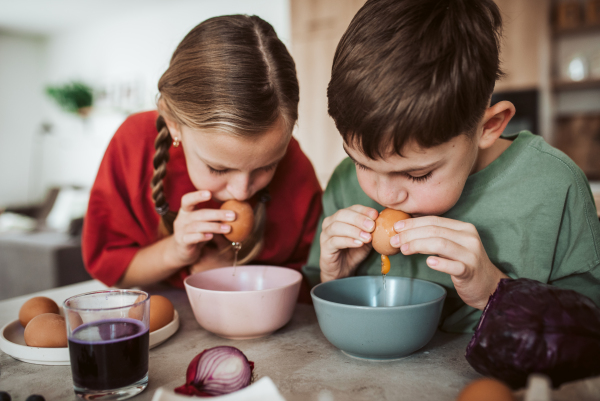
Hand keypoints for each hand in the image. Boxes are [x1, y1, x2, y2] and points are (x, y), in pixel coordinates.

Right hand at [167, 190, 234, 266]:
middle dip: (217, 214)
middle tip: (233, 215)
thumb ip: (213, 217)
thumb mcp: (203, 222)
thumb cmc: (196, 233)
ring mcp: (180, 231)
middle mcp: (182, 219)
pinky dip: (201, 236)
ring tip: (228, 228)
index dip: (197, 195)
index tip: (209, 193)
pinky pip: (191, 238)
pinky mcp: (182, 242)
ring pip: (197, 226)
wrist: (182, 252)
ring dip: (214, 226)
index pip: (187, 199)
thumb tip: (236, 210)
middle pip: (200, 214)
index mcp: (186, 211)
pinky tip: (211, 236)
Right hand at [319, 205, 377, 281]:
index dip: (364, 210)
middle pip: (342, 214)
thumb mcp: (366, 238)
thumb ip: (371, 230)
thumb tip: (383, 220)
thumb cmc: (354, 252)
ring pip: (337, 227)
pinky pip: (335, 241)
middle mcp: (330, 222)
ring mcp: (325, 234)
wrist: (343, 270)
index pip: (352, 208)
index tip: (376, 215)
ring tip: (367, 237)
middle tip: (371, 226)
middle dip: (359, 219)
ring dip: (354, 230)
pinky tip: (358, 243)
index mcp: (341, 217)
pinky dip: (348, 241)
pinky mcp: (325, 247)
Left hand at [391, 216, 507, 309]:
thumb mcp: (453, 245)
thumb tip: (406, 231)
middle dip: (411, 234)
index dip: (413, 223)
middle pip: (435, 231)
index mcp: (463, 228)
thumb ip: (436, 237)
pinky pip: (454, 265)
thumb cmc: (465, 264)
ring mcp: (471, 254)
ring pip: (441, 244)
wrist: (489, 286)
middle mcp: (469, 237)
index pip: (434, 220)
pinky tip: (428, 262)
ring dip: (418, 245)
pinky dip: (440, 263)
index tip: (396, 227)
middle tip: (394, 240)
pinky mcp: (471, 271)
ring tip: (404, 249)